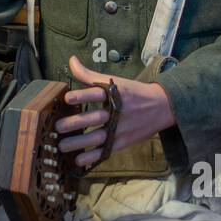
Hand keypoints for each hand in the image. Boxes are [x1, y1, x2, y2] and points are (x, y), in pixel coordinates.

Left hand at [54, 56, 175, 168]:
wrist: (162, 106)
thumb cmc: (133, 92)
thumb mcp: (114, 81)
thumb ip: (89, 74)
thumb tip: (71, 60)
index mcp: (115, 94)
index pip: (97, 93)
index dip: (82, 95)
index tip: (67, 98)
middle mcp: (118, 112)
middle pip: (95, 118)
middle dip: (76, 123)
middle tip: (58, 126)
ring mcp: (121, 129)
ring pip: (98, 137)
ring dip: (79, 143)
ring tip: (62, 146)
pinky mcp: (123, 141)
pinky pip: (106, 151)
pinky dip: (92, 157)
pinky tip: (78, 160)